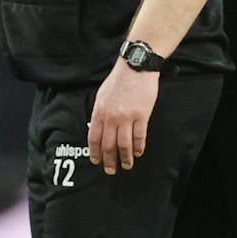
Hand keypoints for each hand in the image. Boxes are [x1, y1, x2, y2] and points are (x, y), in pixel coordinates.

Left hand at [88, 58, 158, 174]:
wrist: (135, 67)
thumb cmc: (118, 81)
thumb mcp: (101, 96)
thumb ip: (98, 113)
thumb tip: (95, 128)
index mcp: (99, 112)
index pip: (94, 138)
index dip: (95, 152)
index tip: (96, 161)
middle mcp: (111, 117)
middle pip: (108, 145)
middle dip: (109, 160)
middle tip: (110, 170)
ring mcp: (127, 117)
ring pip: (124, 145)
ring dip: (125, 158)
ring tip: (127, 165)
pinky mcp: (142, 115)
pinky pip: (139, 136)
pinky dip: (139, 147)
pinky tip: (138, 152)